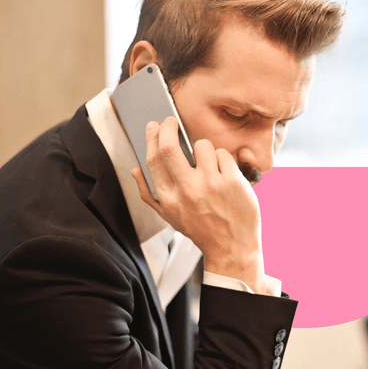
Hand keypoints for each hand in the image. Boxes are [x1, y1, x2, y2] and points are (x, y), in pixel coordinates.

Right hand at [132, 117, 264, 292]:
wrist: (232, 247)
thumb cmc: (201, 230)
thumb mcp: (170, 217)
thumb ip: (149, 194)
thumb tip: (135, 170)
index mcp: (169, 199)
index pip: (153, 160)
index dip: (152, 137)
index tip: (155, 126)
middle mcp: (187, 191)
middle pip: (169, 147)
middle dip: (168, 127)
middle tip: (171, 121)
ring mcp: (211, 185)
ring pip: (202, 146)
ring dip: (203, 148)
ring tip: (207, 162)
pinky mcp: (232, 181)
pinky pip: (223, 154)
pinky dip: (222, 159)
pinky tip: (223, 172)